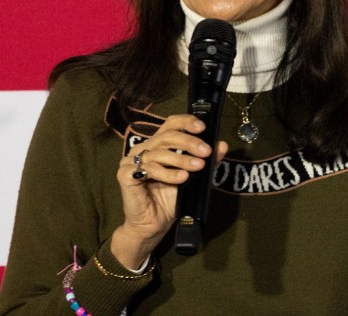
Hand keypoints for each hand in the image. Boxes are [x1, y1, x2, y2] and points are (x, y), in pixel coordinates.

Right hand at [111, 114, 227, 268]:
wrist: (154, 224)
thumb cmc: (170, 199)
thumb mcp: (193, 177)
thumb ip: (206, 161)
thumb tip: (222, 145)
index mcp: (158, 144)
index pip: (170, 124)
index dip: (186, 122)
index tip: (203, 127)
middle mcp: (143, 149)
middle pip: (166, 136)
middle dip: (189, 142)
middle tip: (206, 151)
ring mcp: (131, 161)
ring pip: (158, 152)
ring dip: (181, 159)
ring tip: (198, 167)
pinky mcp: (125, 175)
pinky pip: (148, 169)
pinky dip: (168, 173)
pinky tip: (182, 178)